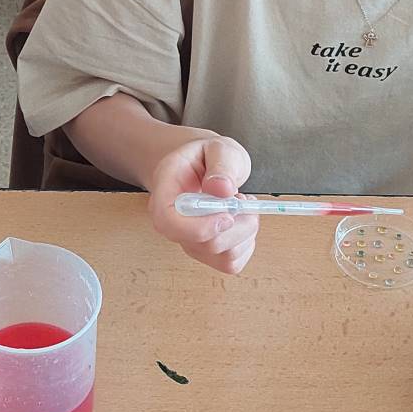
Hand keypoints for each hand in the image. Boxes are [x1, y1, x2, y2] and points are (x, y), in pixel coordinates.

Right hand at [144, 136, 259, 273]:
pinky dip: (247, 243)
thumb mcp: (218, 148)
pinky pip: (232, 263)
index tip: (228, 214)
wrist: (203, 168)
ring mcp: (188, 242)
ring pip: (224, 257)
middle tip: (243, 198)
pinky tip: (241, 222)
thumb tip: (222, 189)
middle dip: (238, 223)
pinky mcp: (206, 254)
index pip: (169, 222)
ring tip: (241, 206)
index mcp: (165, 193)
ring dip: (246, 231)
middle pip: (204, 244)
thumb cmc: (208, 158)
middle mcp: (172, 223)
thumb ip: (221, 164)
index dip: (200, 226)